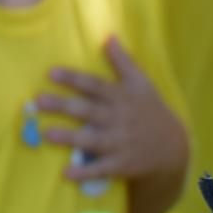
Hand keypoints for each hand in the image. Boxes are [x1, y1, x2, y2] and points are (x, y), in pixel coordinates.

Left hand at [37, 37, 187, 187]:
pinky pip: (102, 169)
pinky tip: (67, 174)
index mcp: (122, 98)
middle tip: (39, 101)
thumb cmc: (152, 111)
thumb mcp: (142, 83)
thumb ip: (123, 62)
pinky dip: (85, 173)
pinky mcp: (122, 165)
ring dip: (70, 138)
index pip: (95, 85)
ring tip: (46, 135)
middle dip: (63, 106)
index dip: (74, 79)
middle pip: (88, 111)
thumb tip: (109, 37)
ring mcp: (121, 143)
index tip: (51, 74)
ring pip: (92, 139)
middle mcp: (120, 119)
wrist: (174, 148)